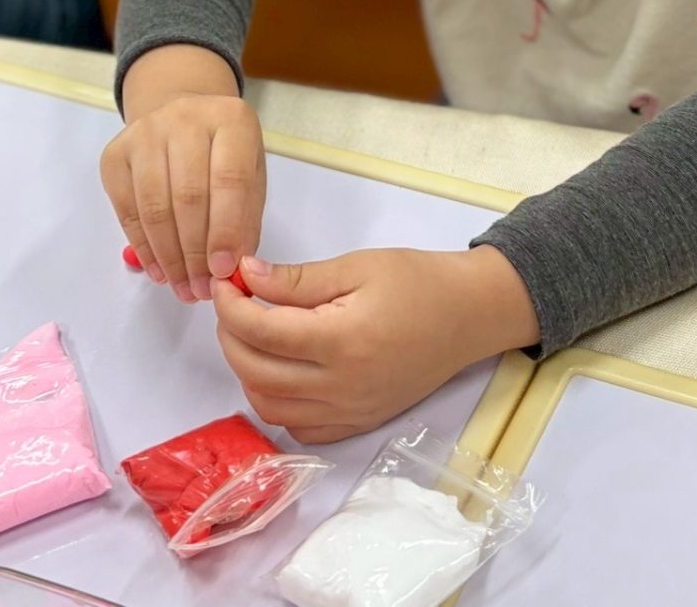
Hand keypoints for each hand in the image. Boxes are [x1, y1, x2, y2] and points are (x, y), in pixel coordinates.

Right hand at [103, 47, 264, 303]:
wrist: (178, 114)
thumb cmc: (223, 155)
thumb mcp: (251, 177)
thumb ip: (245, 219)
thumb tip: (232, 271)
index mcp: (231, 119)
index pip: (229, 180)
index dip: (226, 230)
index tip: (224, 271)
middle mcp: (185, 118)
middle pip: (187, 196)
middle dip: (195, 253)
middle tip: (201, 290)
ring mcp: (144, 133)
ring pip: (154, 206)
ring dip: (168, 257)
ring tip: (182, 288)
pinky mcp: (115, 154)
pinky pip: (127, 209)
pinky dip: (143, 247)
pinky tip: (159, 270)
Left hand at [212, 246, 538, 444]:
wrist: (469, 316)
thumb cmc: (418, 282)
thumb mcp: (356, 267)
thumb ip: (295, 279)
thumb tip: (244, 275)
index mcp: (341, 341)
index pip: (260, 332)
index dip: (230, 305)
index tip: (226, 281)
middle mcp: (342, 386)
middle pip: (256, 372)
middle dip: (230, 336)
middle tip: (235, 304)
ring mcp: (350, 411)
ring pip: (270, 407)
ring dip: (247, 372)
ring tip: (253, 336)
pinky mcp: (358, 423)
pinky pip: (300, 428)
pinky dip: (277, 403)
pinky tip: (280, 370)